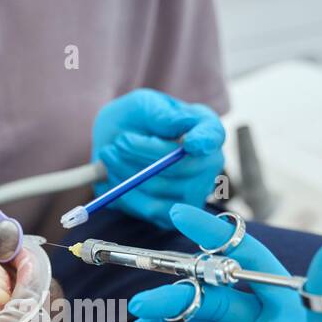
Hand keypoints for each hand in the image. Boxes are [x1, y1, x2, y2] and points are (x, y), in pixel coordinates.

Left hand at [92, 90, 224, 227]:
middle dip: (143, 155)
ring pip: (161, 189)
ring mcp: (195, 192)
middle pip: (183, 167)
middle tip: (117, 142)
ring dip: (127, 173)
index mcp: (206, 129)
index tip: (190, 143)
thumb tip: (179, 124)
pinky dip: (126, 194)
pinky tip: (115, 177)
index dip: (205, 141)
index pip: (213, 135)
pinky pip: (151, 210)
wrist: (116, 147)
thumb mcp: (142, 106)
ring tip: (108, 155)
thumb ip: (159, 114)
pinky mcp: (176, 215)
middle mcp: (209, 163)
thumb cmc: (134, 121)